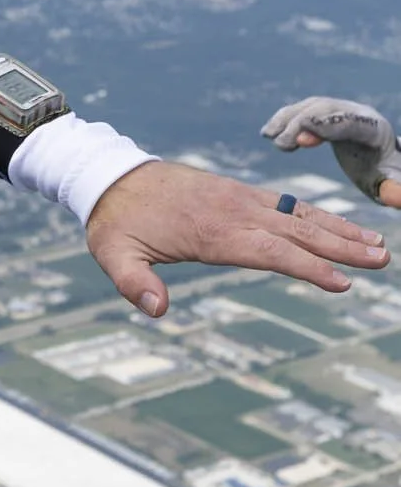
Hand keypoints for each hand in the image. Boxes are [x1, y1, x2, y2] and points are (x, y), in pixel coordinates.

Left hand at [85, 160, 388, 317]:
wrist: (111, 175)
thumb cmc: (115, 221)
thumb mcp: (113, 255)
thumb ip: (134, 283)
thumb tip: (156, 310)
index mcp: (213, 233)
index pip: (271, 251)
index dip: (308, 267)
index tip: (342, 283)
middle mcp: (234, 213)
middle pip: (297, 231)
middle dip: (341, 247)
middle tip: (381, 259)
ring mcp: (240, 199)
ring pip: (299, 214)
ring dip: (339, 229)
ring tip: (377, 244)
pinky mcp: (238, 192)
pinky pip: (285, 204)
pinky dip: (316, 214)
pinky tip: (339, 225)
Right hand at [262, 96, 400, 207]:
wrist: (386, 160)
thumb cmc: (388, 176)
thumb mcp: (391, 184)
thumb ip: (394, 190)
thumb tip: (399, 200)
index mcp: (375, 130)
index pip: (350, 122)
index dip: (327, 127)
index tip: (302, 138)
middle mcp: (358, 113)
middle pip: (326, 109)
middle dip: (301, 123)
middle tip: (282, 145)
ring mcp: (341, 110)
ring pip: (311, 106)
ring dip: (287, 118)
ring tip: (269, 137)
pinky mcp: (326, 114)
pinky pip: (303, 110)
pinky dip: (284, 119)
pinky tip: (268, 133)